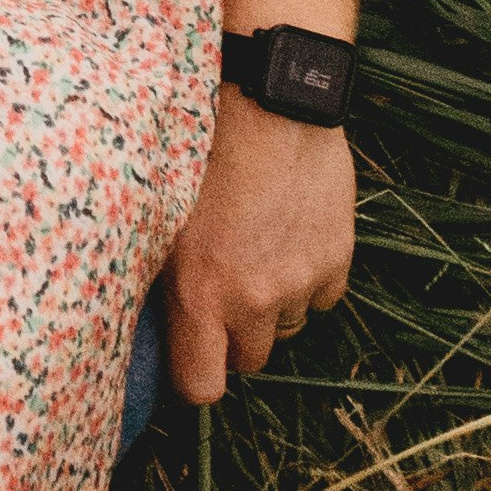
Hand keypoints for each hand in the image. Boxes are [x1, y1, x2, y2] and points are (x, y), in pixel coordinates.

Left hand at [166, 96, 354, 405]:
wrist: (266, 102)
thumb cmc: (198, 151)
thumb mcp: (156, 218)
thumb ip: (161, 281)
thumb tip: (153, 324)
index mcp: (200, 296)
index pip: (202, 388)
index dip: (195, 375)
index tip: (191, 353)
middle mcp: (253, 300)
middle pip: (250, 360)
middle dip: (235, 336)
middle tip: (224, 291)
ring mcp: (300, 281)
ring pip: (288, 326)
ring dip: (273, 304)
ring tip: (256, 251)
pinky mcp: (337, 259)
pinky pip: (323, 297)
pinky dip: (310, 278)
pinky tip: (291, 237)